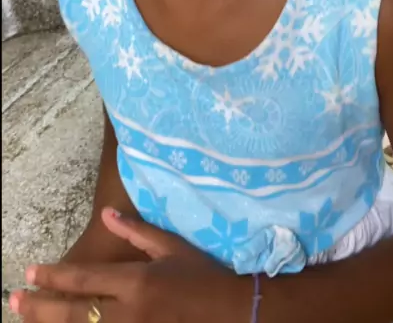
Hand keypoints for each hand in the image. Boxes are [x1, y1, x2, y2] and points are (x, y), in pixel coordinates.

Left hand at [10, 208, 251, 322]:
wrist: (234, 310)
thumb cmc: (202, 274)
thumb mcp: (171, 247)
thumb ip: (136, 232)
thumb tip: (106, 216)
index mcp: (137, 281)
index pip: (85, 280)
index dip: (54, 277)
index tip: (30, 272)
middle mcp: (131, 312)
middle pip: (76, 313)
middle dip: (41, 307)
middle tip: (14, 300)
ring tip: (30, 319)